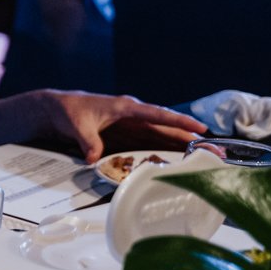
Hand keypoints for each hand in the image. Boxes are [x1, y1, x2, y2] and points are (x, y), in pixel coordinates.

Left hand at [30, 89, 205, 162]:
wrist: (56, 109)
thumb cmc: (68, 111)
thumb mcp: (78, 125)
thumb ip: (88, 141)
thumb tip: (93, 158)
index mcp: (126, 107)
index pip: (158, 114)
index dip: (178, 121)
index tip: (199, 129)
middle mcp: (134, 116)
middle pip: (167, 128)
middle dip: (190, 137)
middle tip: (214, 150)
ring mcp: (132, 126)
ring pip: (162, 137)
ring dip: (181, 147)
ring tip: (204, 158)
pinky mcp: (127, 136)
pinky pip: (149, 144)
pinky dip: (163, 152)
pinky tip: (178, 162)